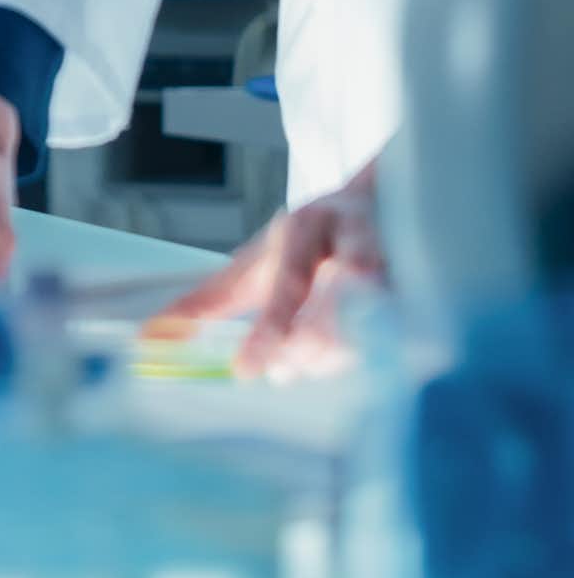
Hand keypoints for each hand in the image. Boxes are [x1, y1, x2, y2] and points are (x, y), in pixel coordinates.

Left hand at [145, 157, 384, 377]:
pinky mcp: (426, 290)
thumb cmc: (310, 243)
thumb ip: (210, 300)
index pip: (289, 283)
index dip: (270, 330)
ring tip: (306, 366)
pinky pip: (404, 333)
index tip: (247, 372)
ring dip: (338, 354)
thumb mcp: (257, 261)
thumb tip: (151, 336)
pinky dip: (374, 355)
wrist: (378, 205)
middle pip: (340, 300)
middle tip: (281, 371)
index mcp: (308, 226)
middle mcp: (356, 239)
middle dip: (309, 344)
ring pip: (376, 321)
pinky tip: (350, 363)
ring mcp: (400, 264)